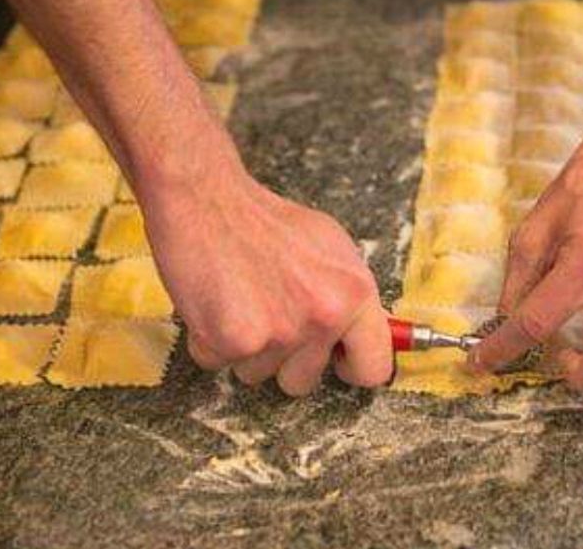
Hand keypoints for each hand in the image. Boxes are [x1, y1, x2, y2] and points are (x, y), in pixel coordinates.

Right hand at [138, 159, 392, 395]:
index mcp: (355, 294)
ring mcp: (279, 333)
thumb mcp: (331, 250)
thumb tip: (365, 339)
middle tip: (268, 316)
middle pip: (303, 382)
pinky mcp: (233, 341)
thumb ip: (350, 298)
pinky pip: (219, 364)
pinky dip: (210, 340)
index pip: (374, 367)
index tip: (338, 363)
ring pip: (258, 375)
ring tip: (241, 300)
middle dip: (283, 359)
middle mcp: (323, 317)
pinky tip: (216, 302)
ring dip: (245, 348)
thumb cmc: (267, 223)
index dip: (352, 369)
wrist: (208, 200)